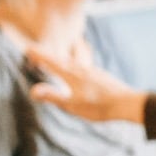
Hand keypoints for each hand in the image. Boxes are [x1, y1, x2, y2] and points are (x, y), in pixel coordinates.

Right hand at [26, 46, 146, 122]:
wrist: (127, 103)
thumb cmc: (99, 107)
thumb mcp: (73, 105)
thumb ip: (53, 97)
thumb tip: (33, 91)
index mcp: (73, 75)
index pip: (52, 62)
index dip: (40, 56)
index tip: (28, 48)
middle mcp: (82, 69)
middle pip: (61, 59)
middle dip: (48, 56)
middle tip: (36, 51)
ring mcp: (92, 71)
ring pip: (73, 61)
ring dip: (61, 59)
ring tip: (54, 59)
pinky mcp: (100, 76)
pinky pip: (82, 65)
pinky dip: (73, 64)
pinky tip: (77, 69)